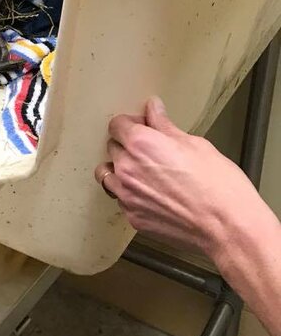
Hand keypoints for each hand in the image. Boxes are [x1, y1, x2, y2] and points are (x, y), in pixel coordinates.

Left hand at [94, 96, 258, 257]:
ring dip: (120, 170)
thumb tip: (153, 109)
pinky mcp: (133, 217)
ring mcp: (127, 195)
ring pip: (108, 175)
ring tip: (144, 174)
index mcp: (141, 144)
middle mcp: (127, 168)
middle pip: (112, 148)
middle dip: (127, 146)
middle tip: (150, 151)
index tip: (143, 127)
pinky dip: (130, 194)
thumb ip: (165, 126)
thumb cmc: (218, 185)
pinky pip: (121, 199)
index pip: (116, 125)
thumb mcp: (195, 144)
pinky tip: (152, 195)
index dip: (130, 124)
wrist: (227, 227)